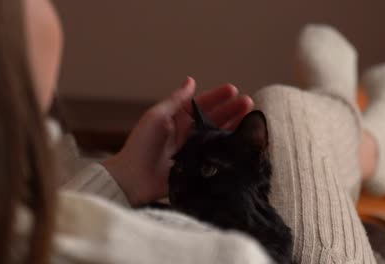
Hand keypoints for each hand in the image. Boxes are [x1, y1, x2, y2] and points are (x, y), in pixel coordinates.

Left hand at [102, 77, 252, 205]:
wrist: (133, 178)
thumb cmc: (141, 145)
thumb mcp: (156, 117)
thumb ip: (176, 100)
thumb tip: (191, 80)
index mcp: (178, 118)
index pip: (202, 104)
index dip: (218, 96)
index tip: (233, 90)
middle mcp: (189, 132)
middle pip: (215, 118)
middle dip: (232, 109)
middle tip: (248, 103)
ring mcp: (195, 149)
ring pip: (219, 135)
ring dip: (234, 126)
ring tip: (250, 119)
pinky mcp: (198, 166)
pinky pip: (217, 155)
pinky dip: (230, 148)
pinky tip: (242, 142)